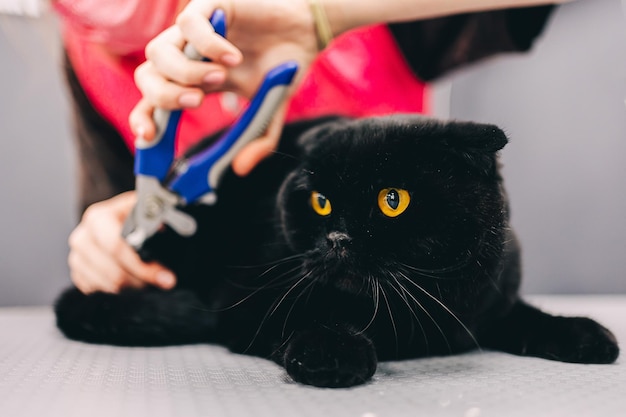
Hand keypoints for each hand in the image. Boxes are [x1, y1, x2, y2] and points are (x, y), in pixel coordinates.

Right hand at [68, 192, 176, 293]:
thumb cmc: (132, 216)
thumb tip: (163, 227)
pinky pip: (100, 293)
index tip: (166, 277)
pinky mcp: (78, 275)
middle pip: (114, 273)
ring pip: (109, 287)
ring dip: (134, 289)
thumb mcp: (143, 208)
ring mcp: (77, 259)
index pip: (117, 248)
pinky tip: (135, 284)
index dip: (143, 266)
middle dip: (143, 281)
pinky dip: (121, 293)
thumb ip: (154, 217)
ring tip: (152, 281)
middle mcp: (82, 239)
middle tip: (165, 282)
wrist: (113, 221)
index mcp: (97, 219)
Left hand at [129, 0, 319, 175]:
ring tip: (220, 77)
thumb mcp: (269, 113)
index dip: (144, 119)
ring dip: (185, 71)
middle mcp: (187, 58)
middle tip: (196, 102)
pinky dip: (208, 44)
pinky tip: (232, 56)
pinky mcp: (209, 7)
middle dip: (163, 95)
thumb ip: (256, 140)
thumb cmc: (281, 69)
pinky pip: (188, 24)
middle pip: (146, 77)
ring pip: (158, 51)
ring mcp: (194, 33)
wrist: (305, 34)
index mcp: (195, 84)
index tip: (149, 137)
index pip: (153, 102)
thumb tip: (240, 169)